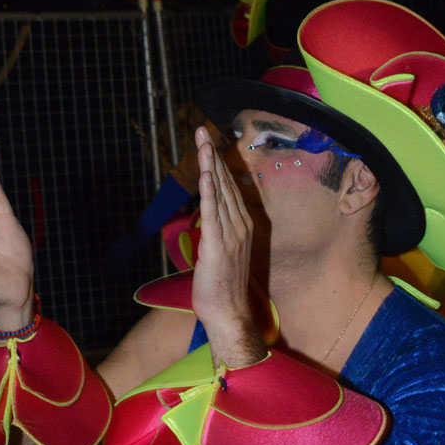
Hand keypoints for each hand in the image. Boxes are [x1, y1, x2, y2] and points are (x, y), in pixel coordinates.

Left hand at [191, 126, 262, 366]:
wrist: (228, 314)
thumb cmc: (222, 289)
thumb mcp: (220, 254)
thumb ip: (216, 233)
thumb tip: (208, 221)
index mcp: (242, 227)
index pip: (229, 188)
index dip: (219, 164)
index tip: (209, 143)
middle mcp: (240, 226)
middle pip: (225, 183)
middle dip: (213, 155)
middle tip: (202, 130)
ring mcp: (231, 236)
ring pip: (219, 193)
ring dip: (210, 166)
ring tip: (203, 141)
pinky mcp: (217, 247)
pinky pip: (214, 214)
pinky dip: (210, 193)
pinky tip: (207, 174)